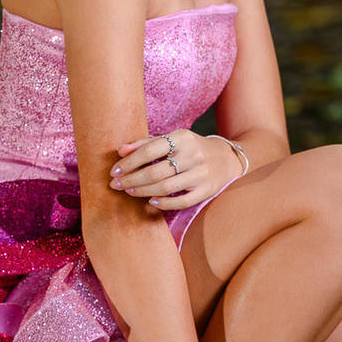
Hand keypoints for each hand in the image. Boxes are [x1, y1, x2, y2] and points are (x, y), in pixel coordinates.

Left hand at [109, 129, 242, 212]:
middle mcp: (193, 155)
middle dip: (132, 179)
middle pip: (156, 172)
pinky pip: (182, 201)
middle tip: (116, 185)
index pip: (150, 150)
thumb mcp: (172, 140)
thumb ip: (146, 144)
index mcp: (182, 138)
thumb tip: (120, 151)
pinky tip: (151, 201)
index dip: (129, 162)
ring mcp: (201, 174)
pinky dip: (164, 203)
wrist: (227, 158)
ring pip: (166, 188)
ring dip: (143, 191)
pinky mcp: (207, 190)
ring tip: (130, 191)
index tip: (114, 171)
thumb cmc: (191, 148)